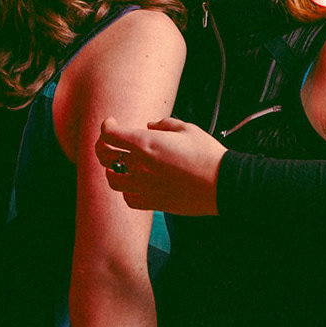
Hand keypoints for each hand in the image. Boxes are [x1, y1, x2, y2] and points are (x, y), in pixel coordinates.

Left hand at [96, 117, 224, 215]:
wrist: (222, 183)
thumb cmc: (207, 154)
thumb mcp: (187, 128)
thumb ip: (164, 124)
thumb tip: (151, 125)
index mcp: (145, 143)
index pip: (110, 134)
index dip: (107, 126)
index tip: (112, 123)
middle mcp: (139, 165)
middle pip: (105, 156)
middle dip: (103, 147)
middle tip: (109, 144)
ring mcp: (144, 186)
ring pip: (113, 179)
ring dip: (113, 170)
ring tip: (119, 166)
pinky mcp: (153, 203)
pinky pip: (128, 199)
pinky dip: (127, 191)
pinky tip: (134, 185)